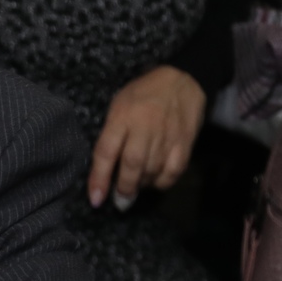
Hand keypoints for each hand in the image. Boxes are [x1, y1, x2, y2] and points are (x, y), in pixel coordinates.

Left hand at [88, 65, 203, 209]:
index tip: (96, 199)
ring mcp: (167, 135)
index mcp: (122, 116)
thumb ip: (112, 133)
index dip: (99, 178)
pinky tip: (155, 182)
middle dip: (124, 188)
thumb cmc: (143, 93)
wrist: (183, 79)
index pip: (106, 151)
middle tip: (120, 200)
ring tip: (136, 187)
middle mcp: (144, 127)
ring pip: (152, 171)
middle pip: (132, 164)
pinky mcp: (185, 142)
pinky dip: (163, 182)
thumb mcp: (118, 105)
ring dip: (142, 186)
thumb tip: (105, 167)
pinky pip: (174, 171)